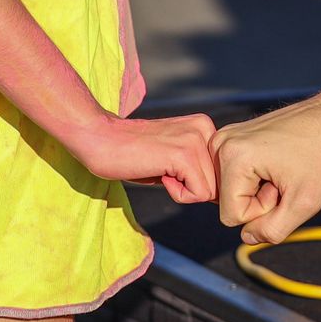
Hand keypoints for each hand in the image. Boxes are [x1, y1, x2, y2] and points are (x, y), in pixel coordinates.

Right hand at [68, 110, 218, 202]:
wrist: (100, 138)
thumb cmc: (131, 154)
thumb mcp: (172, 157)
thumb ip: (196, 167)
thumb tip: (219, 196)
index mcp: (204, 126)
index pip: (220, 172)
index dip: (195, 182)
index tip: (171, 172)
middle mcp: (205, 128)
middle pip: (218, 182)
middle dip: (192, 188)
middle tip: (164, 173)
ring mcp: (195, 140)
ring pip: (210, 191)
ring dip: (183, 191)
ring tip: (160, 171)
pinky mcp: (184, 155)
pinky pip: (198, 194)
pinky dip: (178, 195)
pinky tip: (159, 175)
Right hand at [214, 78, 320, 243]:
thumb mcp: (305, 202)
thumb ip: (273, 230)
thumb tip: (247, 237)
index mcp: (233, 156)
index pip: (232, 216)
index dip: (263, 211)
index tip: (285, 186)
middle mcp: (221, 143)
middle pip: (228, 203)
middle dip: (259, 200)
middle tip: (286, 176)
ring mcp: (225, 138)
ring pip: (232, 191)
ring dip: (258, 190)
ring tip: (282, 169)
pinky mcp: (233, 137)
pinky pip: (235, 177)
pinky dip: (256, 177)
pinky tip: (277, 162)